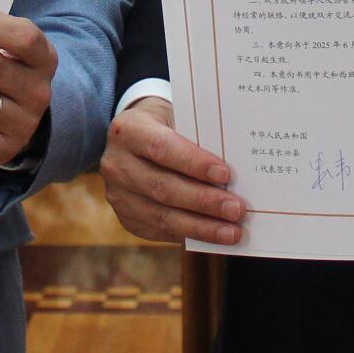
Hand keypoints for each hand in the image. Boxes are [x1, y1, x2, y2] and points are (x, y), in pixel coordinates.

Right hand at [100, 97, 244, 245]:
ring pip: (161, 216)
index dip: (194, 163)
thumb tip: (234, 168)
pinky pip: (159, 231)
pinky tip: (213, 237)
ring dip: (201, 227)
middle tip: (236, 209)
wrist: (132, 138)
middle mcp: (117, 164)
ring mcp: (118, 194)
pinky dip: (189, 235)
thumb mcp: (175, 116)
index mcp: (128, 131)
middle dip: (204, 201)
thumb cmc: (164, 124)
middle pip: (163, 188)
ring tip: (232, 231)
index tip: (226, 175)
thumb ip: (196, 136)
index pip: (162, 148)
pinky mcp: (125, 216)